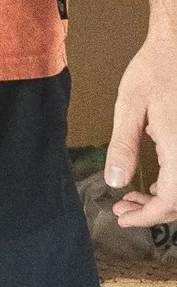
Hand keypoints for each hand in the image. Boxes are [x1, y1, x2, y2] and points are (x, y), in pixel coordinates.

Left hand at [106, 21, 176, 227]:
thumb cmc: (157, 67)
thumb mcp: (130, 105)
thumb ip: (123, 146)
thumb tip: (116, 180)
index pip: (171, 199)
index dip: (148, 216)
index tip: (124, 219)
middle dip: (153, 211)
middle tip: (123, 210)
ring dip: (163, 199)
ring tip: (131, 198)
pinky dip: (172, 182)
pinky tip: (151, 181)